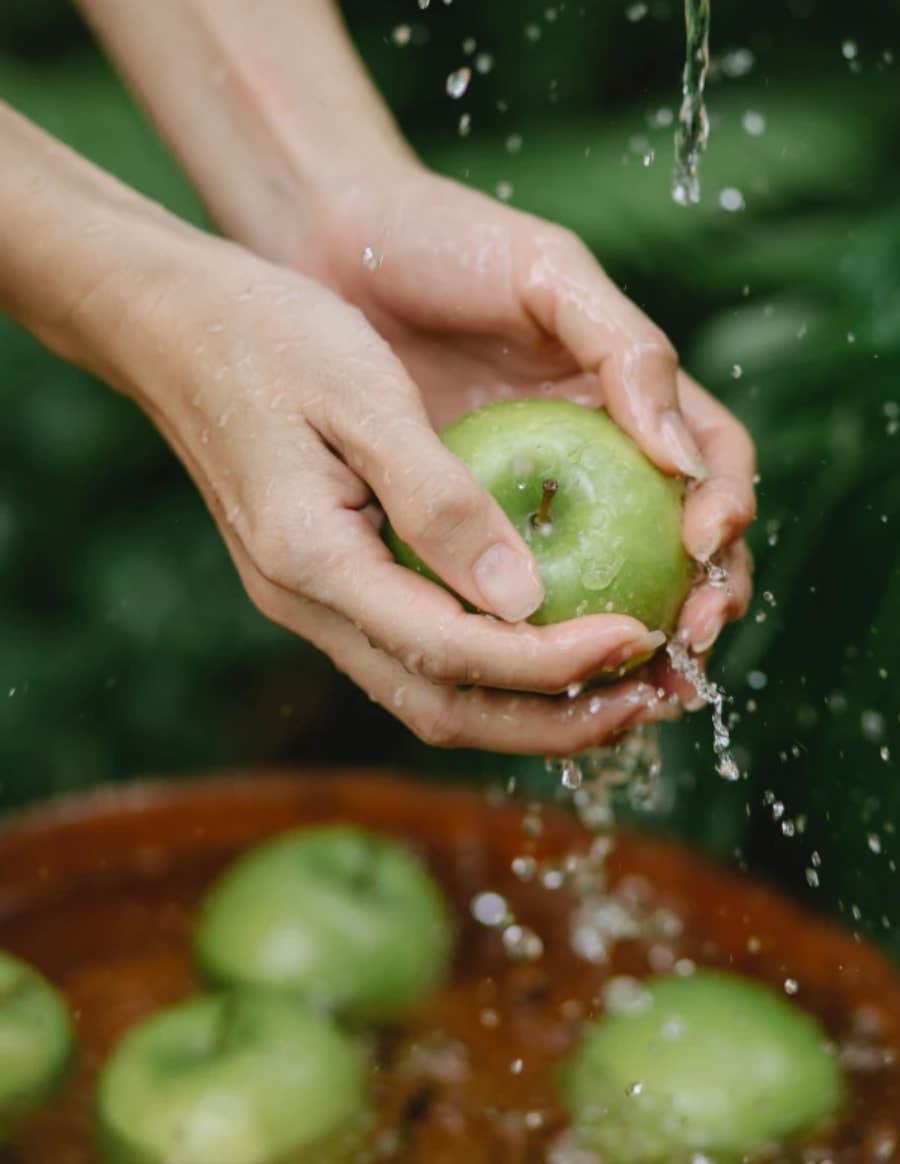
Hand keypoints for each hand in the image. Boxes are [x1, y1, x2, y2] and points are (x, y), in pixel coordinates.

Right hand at [133, 236, 681, 753]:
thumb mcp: (365, 398)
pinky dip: (490, 666)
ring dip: (527, 706)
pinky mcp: (322, 583)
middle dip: (552, 720)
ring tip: (618, 687)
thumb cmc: (269, 336)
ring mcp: (309, 601)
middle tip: (647, 699)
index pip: (452, 651)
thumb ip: (439, 501)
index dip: (552, 661)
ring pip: (429, 693)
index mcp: (313, 560)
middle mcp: (307, 604)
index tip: (637, 637)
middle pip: (442, 708)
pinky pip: (415, 652)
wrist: (173, 325)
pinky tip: (545, 638)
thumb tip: (525, 597)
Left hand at [300, 166, 755, 674]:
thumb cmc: (448, 242)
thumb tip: (681, 459)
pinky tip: (536, 668)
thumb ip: (625, 349)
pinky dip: (535, 633)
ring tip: (633, 685)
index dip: (727, 509)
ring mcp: (532, 492)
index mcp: (630, 395)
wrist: (337, 248)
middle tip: (688, 642)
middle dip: (701, 598)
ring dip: (632, 638)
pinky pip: (509, 588)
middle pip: (675, 543)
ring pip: (601, 582)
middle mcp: (592, 454)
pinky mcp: (465, 522)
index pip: (712, 465)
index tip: (705, 543)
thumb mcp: (549, 274)